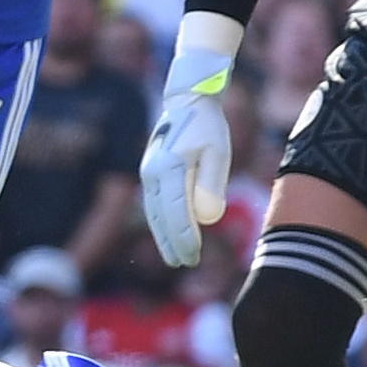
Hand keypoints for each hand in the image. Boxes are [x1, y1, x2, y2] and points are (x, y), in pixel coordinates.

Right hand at [137, 88, 229, 266]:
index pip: (177, 212)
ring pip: (154, 213)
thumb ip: (212, 184)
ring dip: (163, 236)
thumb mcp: (218, 152)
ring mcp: (148, 173)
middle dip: (172, 243)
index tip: (193, 256)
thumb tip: (208, 218)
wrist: (187, 102)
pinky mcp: (150, 173)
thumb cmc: (207, 127)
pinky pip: (154, 204)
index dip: (184, 237)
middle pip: (161, 217)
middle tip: (184, 264)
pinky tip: (168, 235)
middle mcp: (152, 173)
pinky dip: (161, 222)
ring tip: (174, 258)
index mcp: (169, 168)